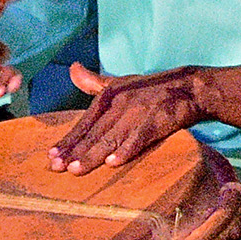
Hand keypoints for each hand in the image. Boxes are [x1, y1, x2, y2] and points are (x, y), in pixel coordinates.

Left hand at [50, 64, 206, 173]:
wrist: (189, 88)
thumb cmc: (151, 89)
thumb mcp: (120, 82)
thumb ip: (94, 81)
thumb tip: (72, 69)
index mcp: (109, 95)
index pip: (84, 122)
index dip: (68, 140)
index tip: (52, 155)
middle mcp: (121, 103)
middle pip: (94, 132)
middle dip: (74, 151)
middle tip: (57, 168)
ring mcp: (139, 112)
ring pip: (111, 138)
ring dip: (93, 155)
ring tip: (76, 170)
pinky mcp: (157, 120)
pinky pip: (139, 138)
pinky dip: (126, 150)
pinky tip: (113, 163)